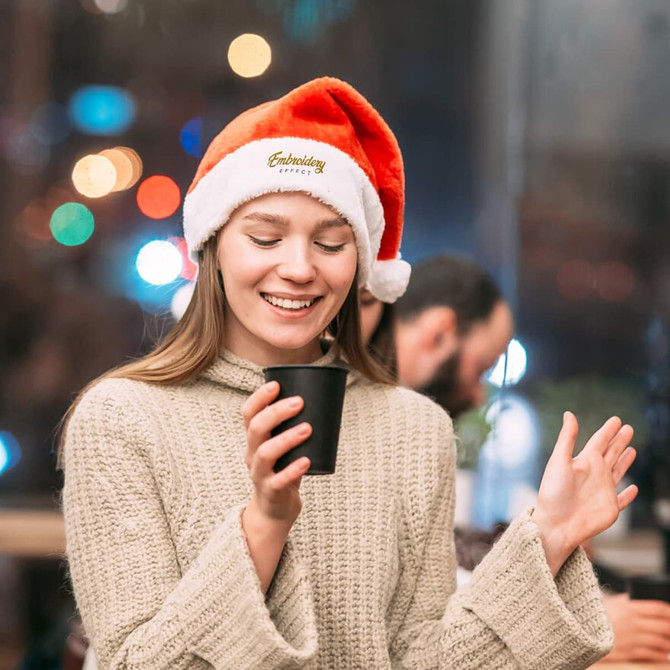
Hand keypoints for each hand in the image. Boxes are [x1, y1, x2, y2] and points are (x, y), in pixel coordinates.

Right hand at [242, 380, 311, 523]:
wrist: (274, 510)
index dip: (259, 398)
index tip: (276, 385)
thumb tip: (324, 398)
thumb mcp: (283, 446)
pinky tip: (306, 461)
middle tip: (299, 402)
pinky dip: (292, 470)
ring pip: (265, 453)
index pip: (248, 414)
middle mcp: (252, 454)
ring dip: (286, 439)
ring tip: (307, 429)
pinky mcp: (271, 492)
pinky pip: (278, 480)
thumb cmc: (283, 469)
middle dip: (276, 413)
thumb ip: (294, 426)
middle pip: (256, 429)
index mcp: (254, 439)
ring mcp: (259, 474)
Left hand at [532, 412, 637, 574]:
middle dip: (619, 441)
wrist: (555, 524)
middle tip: (628, 428)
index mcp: (584, 462)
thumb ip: (567, 438)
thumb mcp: (559, 461)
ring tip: (631, 450)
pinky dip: (628, 495)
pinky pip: (622, 500)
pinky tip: (633, 488)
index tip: (617, 420)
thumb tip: (569, 414)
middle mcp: (595, 474)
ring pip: (618, 472)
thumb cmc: (553, 493)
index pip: (599, 441)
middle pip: (611, 453)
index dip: (608, 430)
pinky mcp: (610, 508)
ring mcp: (603, 491)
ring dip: (625, 461)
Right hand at [601, 592, 669, 661]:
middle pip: (664, 626)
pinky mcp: (628, 652)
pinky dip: (661, 655)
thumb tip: (643, 599)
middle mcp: (632, 623)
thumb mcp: (611, 602)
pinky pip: (650, 654)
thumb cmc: (594, 614)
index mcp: (628, 607)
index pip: (658, 609)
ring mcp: (631, 638)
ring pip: (660, 642)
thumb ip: (628, 601)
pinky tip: (664, 654)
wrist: (580, 630)